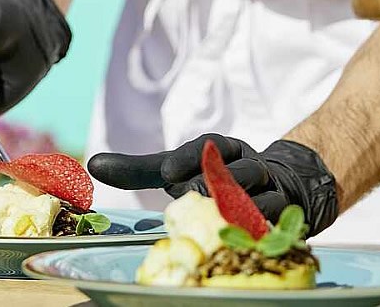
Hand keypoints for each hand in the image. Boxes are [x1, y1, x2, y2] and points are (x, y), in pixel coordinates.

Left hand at [87, 133, 339, 232]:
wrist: (285, 187)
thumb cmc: (217, 178)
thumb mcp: (178, 171)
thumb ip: (139, 169)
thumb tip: (92, 164)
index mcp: (223, 148)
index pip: (208, 146)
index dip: (188, 158)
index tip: (168, 172)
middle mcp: (249, 164)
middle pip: (235, 169)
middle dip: (213, 182)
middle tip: (191, 192)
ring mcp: (271, 189)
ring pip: (259, 194)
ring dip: (237, 203)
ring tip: (215, 212)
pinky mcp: (287, 215)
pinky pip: (275, 219)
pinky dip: (259, 225)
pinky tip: (241, 233)